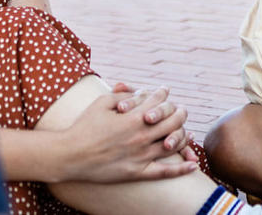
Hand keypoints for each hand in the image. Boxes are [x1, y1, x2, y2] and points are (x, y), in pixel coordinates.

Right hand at [57, 86, 197, 182]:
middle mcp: (141, 136)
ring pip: (173, 144)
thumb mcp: (102, 103)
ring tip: (189, 132)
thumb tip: (138, 90)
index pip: (159, 102)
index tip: (165, 91)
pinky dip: (181, 169)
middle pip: (173, 121)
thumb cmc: (83, 127)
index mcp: (134, 117)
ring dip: (184, 136)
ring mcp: (141, 155)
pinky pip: (165, 172)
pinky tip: (193, 165)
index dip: (164, 94)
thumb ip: (123, 94)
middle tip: (180, 110)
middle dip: (179, 113)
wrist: (68, 156)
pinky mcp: (137, 172)